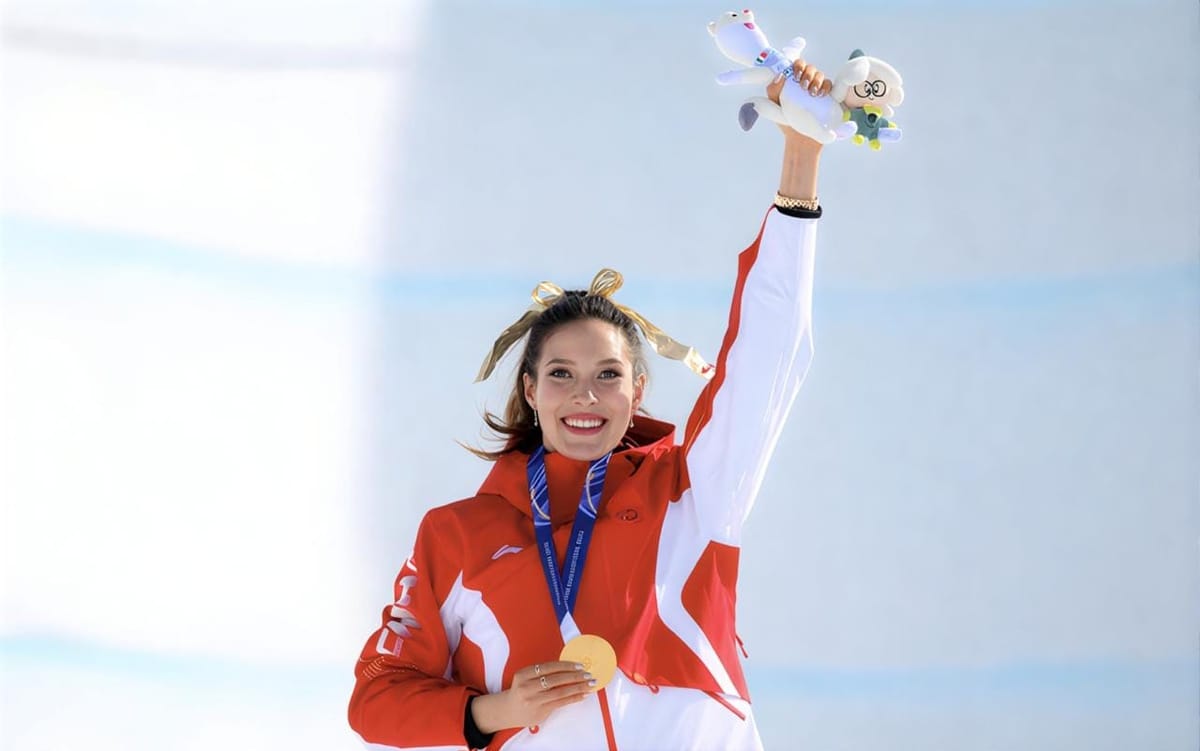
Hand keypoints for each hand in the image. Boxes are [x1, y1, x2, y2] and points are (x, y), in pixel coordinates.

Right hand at [470, 661, 593, 732]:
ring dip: (578, 687)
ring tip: (589, 685)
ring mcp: (533, 700)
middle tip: (588, 675)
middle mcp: (527, 686)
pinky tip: (582, 695)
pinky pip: (560, 703)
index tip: (579, 666)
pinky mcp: (539, 711)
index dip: (566, 665)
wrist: (507, 711)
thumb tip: (570, 668)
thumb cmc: (522, 691)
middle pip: (556, 679)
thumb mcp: (526, 677)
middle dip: (575, 676)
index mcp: (524, 673)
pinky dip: (573, 698)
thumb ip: (543, 673)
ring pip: (560, 692)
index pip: (549, 667)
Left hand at [766, 58, 832, 144]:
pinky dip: (826, 86)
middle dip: (807, 73)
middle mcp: (806, 83)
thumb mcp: (775, 107)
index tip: (795, 76)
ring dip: (816, 80)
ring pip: (821, 75)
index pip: (797, 65)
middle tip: (803, 86)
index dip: (798, 66)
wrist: (800, 140)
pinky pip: (830, 85)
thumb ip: (773, 91)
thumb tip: (780, 76)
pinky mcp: (828, 98)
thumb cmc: (786, 123)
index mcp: (793, 83)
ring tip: (811, 93)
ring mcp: (817, 90)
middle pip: (810, 68)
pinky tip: (820, 94)